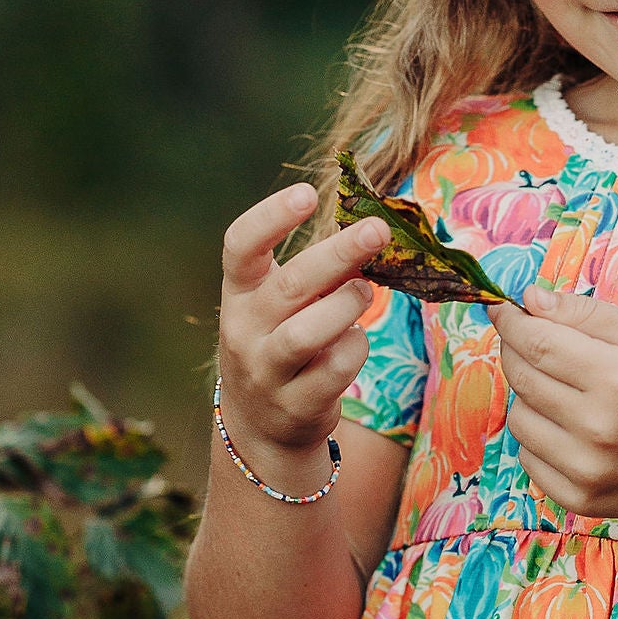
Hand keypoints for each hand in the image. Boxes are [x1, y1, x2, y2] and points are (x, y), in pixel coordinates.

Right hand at [215, 183, 386, 472]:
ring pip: (307, 333)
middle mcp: (243, 330)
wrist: (260, 423)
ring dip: (346, 306)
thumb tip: (369, 234)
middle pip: (290, 285)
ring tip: (365, 291)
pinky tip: (355, 341)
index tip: (307, 194)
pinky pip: (334, 370)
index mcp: (239, 292)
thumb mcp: (279, 305)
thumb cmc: (278, 341)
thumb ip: (313, 273)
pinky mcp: (295, 405)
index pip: (241, 247)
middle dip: (338, 254)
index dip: (270, 218)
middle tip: (378, 230)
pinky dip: (355, 348)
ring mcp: (266, 371)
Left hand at [495, 283, 617, 524]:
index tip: (501, 308)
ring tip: (569, 393)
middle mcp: (598, 427)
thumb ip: (586, 314)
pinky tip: (573, 430)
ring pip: (518, 418)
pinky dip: (539, 437)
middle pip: (522, 377)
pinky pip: (527, 456)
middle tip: (534, 341)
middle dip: (517, 350)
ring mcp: (586, 469)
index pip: (536, 342)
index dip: (511, 321)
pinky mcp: (578, 497)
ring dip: (531, 397)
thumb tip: (529, 299)